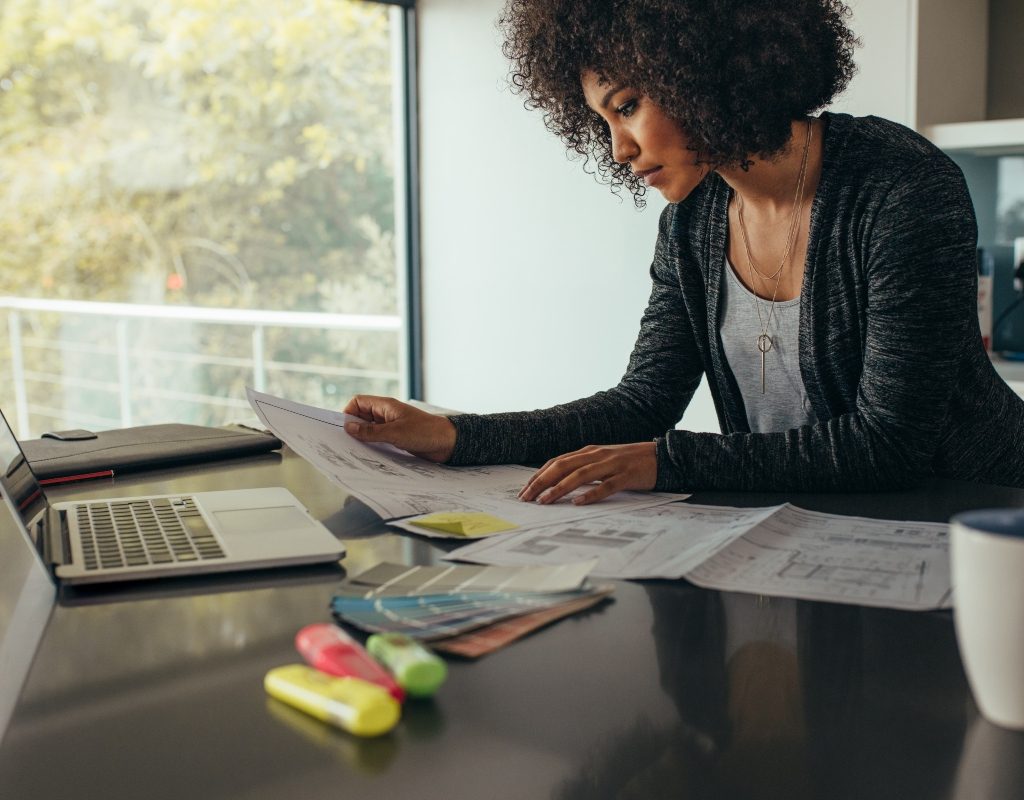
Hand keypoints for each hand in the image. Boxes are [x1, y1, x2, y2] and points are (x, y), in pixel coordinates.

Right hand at [343, 395, 456, 462]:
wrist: (448, 443)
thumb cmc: (425, 432)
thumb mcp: (395, 433)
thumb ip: (371, 432)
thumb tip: (349, 428)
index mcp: (385, 406)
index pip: (358, 402)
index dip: (348, 413)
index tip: (344, 429)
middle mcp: (387, 414)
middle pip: (362, 416)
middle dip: (353, 428)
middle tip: (345, 443)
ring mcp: (392, 426)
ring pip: (370, 430)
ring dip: (363, 438)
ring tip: (356, 451)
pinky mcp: (397, 438)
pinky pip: (379, 439)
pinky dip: (373, 445)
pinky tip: (370, 455)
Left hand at [517, 442, 657, 505]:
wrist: (662, 457)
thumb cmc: (630, 462)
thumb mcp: (603, 461)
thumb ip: (584, 468)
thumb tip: (559, 482)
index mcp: (589, 451)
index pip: (557, 462)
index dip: (539, 475)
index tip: (525, 490)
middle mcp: (597, 455)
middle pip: (562, 466)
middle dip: (541, 482)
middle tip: (526, 498)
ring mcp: (612, 464)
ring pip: (580, 475)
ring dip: (559, 488)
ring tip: (544, 501)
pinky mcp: (626, 476)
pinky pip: (606, 486)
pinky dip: (591, 494)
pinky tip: (578, 502)